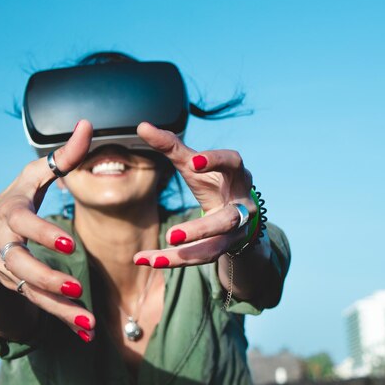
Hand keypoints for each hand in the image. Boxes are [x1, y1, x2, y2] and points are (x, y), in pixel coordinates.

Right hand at [0, 120, 95, 340]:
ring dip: (59, 311)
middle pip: (23, 267)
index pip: (23, 225)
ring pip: (32, 293)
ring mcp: (9, 270)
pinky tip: (85, 333)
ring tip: (88, 324)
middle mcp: (4, 246)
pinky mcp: (16, 286)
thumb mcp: (32, 177)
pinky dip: (61, 319)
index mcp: (10, 215)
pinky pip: (38, 305)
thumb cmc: (13, 199)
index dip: (43, 233)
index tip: (68, 241)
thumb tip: (89, 125)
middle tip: (75, 289)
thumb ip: (63, 157)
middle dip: (48, 279)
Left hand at [133, 122, 257, 267]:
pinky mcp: (226, 248)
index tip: (193, 163)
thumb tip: (142, 125)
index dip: (216, 160)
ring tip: (154, 258)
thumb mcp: (193, 163)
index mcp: (236, 174)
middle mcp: (242, 204)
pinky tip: (146, 259)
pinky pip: (202, 258)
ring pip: (215, 246)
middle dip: (201, 229)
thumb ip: (169, 145)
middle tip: (171, 235)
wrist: (240, 213)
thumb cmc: (213, 180)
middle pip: (228, 219)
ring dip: (185, 255)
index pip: (233, 162)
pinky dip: (174, 259)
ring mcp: (237, 230)